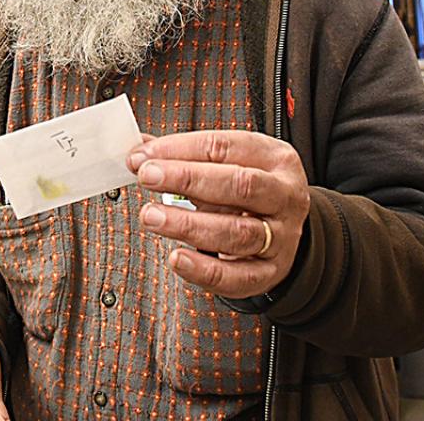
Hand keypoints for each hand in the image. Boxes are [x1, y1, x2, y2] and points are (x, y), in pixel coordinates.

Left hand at [127, 130, 309, 298]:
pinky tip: (177, 258)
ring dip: (188, 225)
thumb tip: (139, 151)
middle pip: (240, 185)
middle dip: (188, 179)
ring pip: (237, 233)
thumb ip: (182, 156)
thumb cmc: (246, 191)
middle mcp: (284, 196)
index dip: (180, 149)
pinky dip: (203, 270)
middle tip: (147, 177)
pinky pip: (237, 276)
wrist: (280, 230)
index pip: (226, 147)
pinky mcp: (269, 273)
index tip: (143, 156)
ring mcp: (281, 237)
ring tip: (151, 217)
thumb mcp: (225, 164)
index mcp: (274, 159)